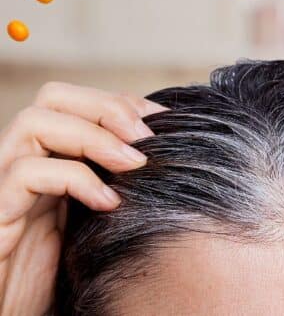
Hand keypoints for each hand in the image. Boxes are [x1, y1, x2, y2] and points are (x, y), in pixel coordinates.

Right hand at [0, 83, 164, 313]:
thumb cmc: (66, 279)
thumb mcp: (100, 223)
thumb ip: (119, 187)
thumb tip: (173, 160)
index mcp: (49, 161)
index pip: (75, 101)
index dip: (121, 101)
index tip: (164, 120)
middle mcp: (21, 165)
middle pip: (52, 96)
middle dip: (106, 106)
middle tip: (147, 137)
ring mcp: (2, 188)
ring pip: (33, 122)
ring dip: (93, 135)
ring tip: (133, 165)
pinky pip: (25, 174)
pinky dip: (74, 178)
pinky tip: (107, 203)